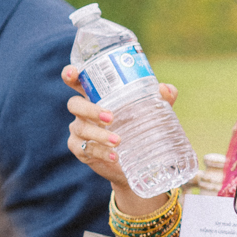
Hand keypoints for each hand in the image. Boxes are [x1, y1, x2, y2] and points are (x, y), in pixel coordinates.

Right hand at [60, 65, 179, 205]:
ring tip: (118, 141)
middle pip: (75, 104)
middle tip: (111, 117)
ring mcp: (80, 131)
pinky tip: (115, 156)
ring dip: (99, 134)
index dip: (70, 75)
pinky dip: (101, 152)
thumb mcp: (151, 112)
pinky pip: (86, 150)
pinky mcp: (81, 151)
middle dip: (90, 109)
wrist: (136, 163)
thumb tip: (166, 89)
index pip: (78, 82)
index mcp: (96, 97)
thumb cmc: (139, 127)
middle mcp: (83, 112)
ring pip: (81, 128)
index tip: (73, 73)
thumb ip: (160, 99)